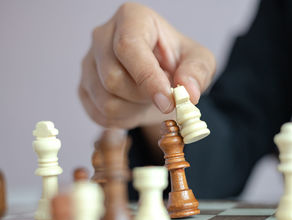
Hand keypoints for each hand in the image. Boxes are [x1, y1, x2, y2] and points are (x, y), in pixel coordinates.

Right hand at [79, 3, 215, 127]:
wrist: (160, 77)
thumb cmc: (177, 62)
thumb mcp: (199, 61)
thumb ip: (197, 72)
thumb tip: (188, 92)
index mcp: (132, 19)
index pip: (128, 47)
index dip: (147, 78)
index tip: (167, 101)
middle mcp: (103, 36)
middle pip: (113, 78)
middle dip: (143, 97)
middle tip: (162, 96)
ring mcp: (89, 62)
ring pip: (106, 101)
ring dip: (135, 110)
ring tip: (148, 99)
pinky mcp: (84, 87)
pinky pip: (100, 114)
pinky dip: (123, 119)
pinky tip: (135, 106)